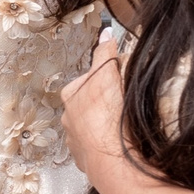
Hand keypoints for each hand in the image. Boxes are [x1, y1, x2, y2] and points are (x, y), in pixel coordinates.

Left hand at [60, 30, 125, 174]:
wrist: (112, 157)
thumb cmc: (108, 114)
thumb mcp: (108, 75)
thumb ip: (105, 53)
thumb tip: (105, 33)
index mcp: (71, 95)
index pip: (92, 79)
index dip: (109, 79)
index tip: (121, 84)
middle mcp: (68, 117)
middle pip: (91, 103)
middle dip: (106, 103)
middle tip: (125, 104)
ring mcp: (76, 140)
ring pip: (93, 127)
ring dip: (106, 125)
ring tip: (124, 126)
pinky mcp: (86, 159)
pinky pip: (98, 147)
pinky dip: (107, 144)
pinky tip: (119, 143)